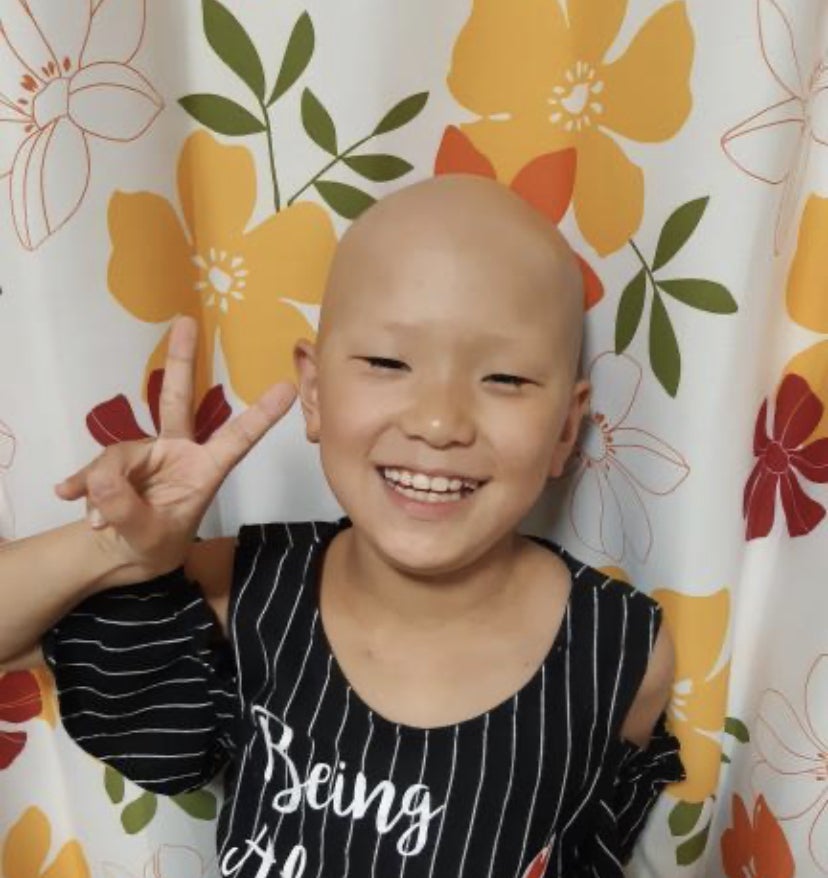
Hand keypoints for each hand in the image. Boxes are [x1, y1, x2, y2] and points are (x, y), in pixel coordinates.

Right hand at [55, 317, 296, 579]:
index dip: (261, 415)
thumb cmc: (155, 544)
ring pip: (120, 453)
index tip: (288, 387)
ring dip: (104, 486)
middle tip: (187, 322)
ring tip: (98, 521)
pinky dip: (84, 482)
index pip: (237, 439)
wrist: (123, 552)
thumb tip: (100, 477)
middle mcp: (179, 452)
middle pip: (178, 400)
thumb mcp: (146, 538)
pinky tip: (68, 494)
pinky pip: (97, 463)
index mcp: (206, 471)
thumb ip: (125, 509)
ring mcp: (148, 452)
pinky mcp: (119, 460)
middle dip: (182, 361)